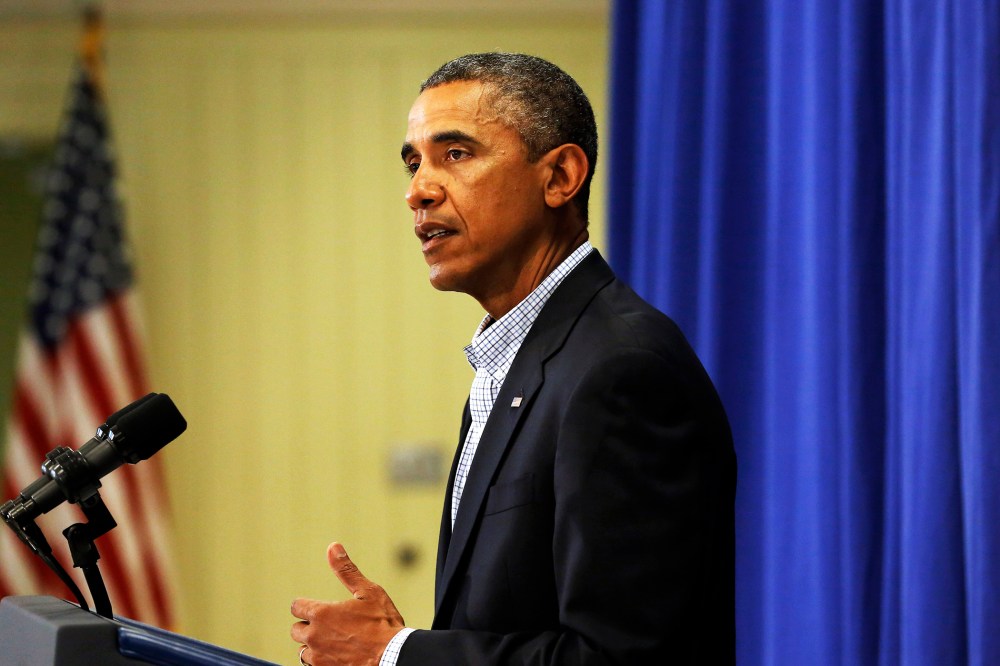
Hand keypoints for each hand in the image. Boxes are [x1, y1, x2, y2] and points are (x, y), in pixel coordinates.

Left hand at [291, 542, 405, 665]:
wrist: (393, 657)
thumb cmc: (383, 624)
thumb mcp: (368, 592)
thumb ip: (346, 570)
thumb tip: (333, 547)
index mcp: (321, 614)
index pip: (297, 607)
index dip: (306, 606)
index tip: (318, 608)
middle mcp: (314, 637)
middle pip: (296, 630)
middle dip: (308, 627)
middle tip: (329, 626)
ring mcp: (318, 658)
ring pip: (303, 651)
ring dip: (313, 646)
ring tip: (334, 642)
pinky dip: (321, 661)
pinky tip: (337, 656)